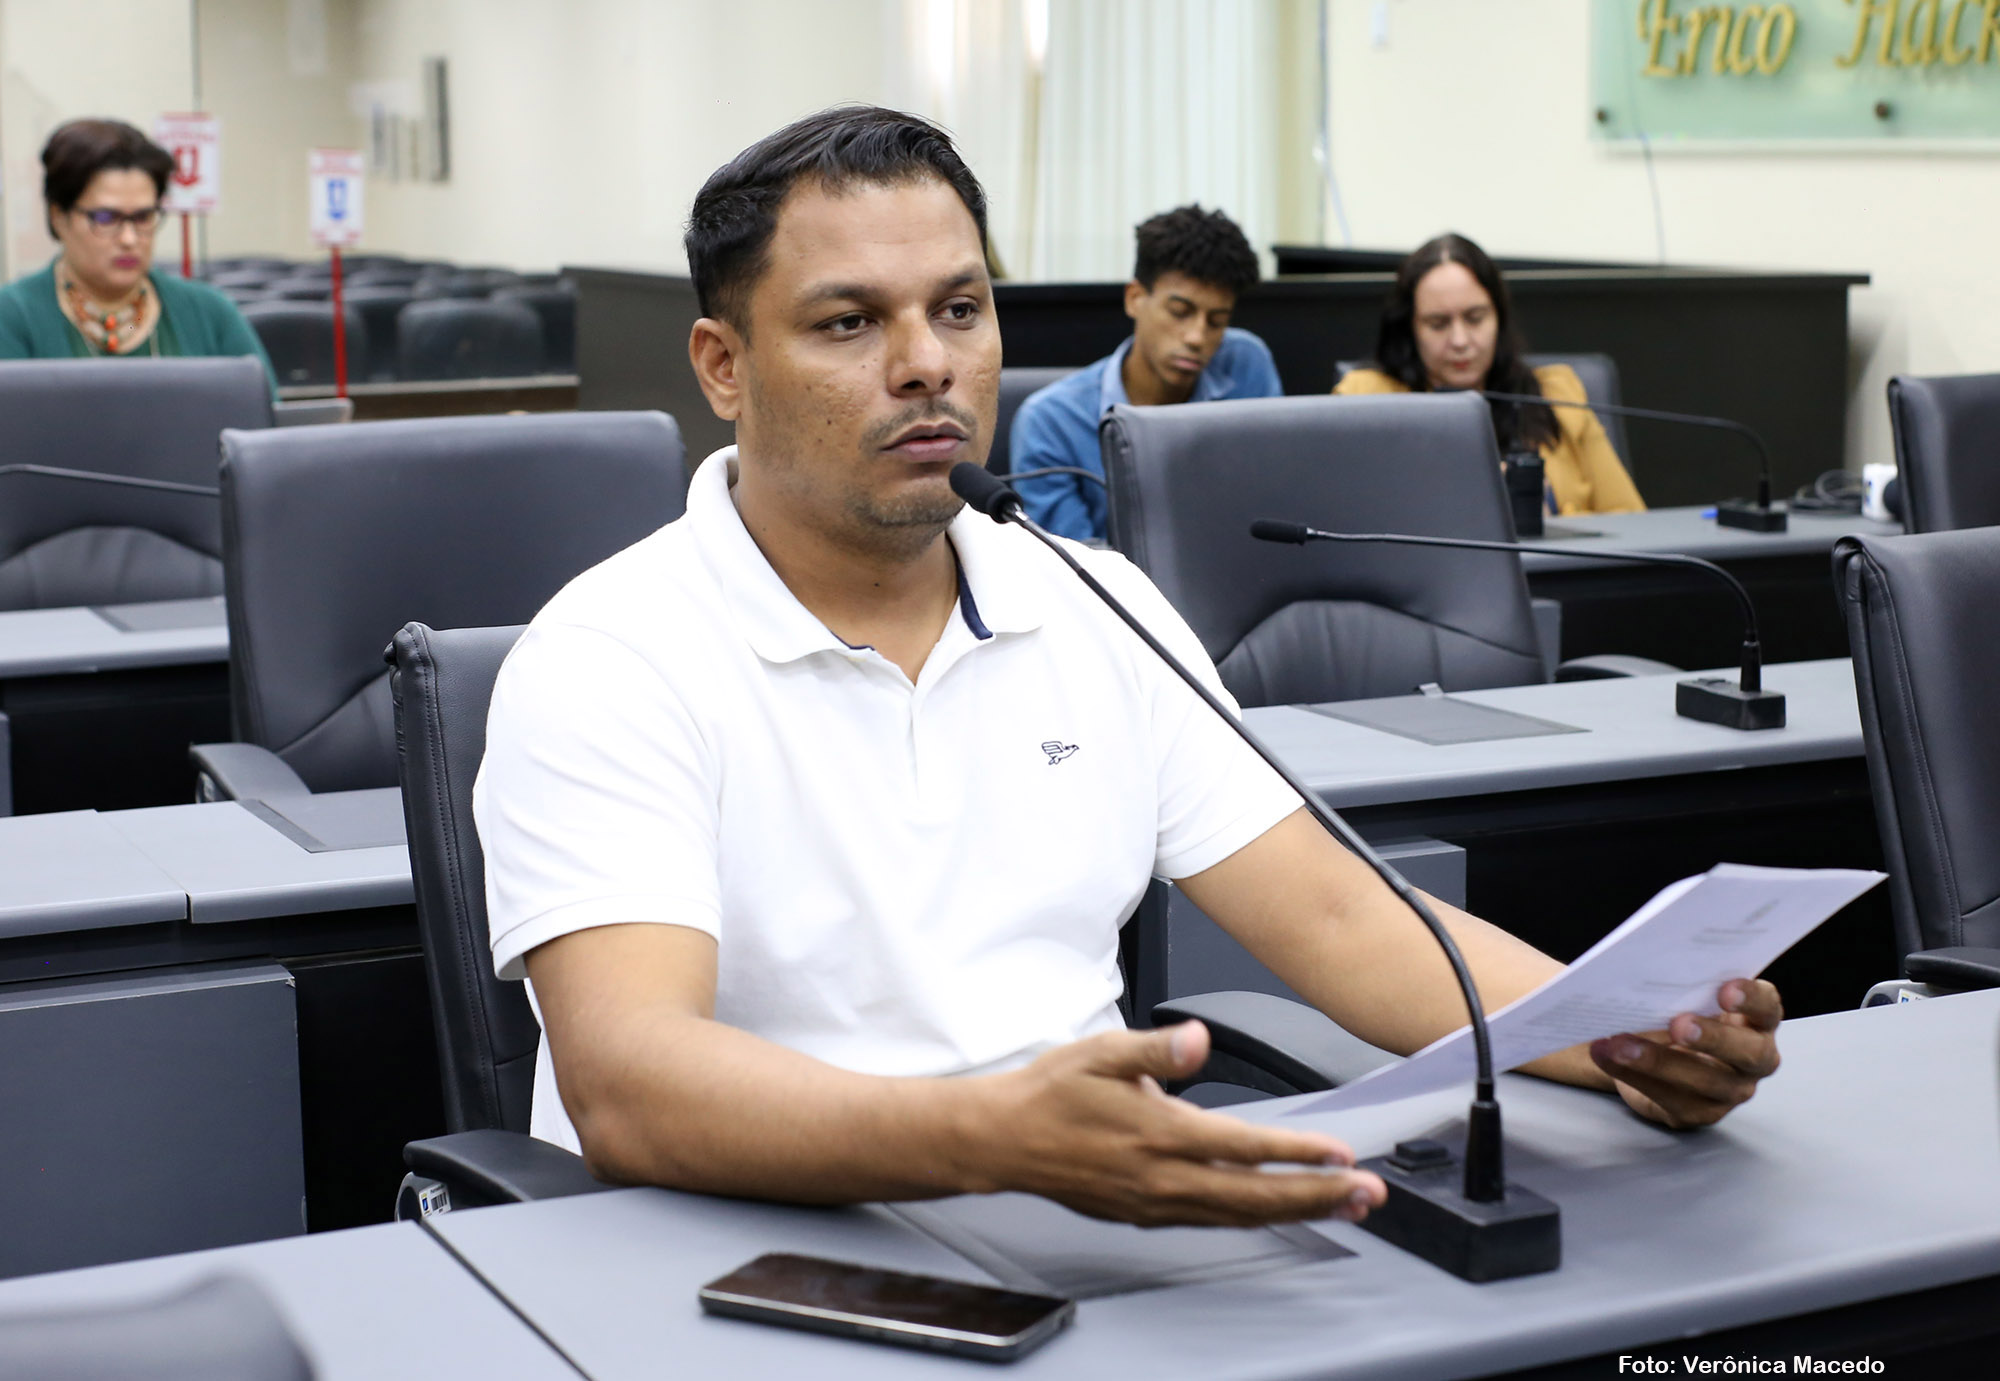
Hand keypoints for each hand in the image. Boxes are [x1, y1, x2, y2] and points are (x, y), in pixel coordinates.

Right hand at [970, 1022, 1386, 1227]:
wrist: (1002, 1140)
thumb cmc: (1051, 1093)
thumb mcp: (1101, 1051)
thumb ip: (1155, 1047)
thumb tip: (1197, 1040)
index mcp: (1158, 1134)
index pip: (1244, 1149)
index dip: (1298, 1155)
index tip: (1341, 1156)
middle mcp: (1162, 1178)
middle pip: (1255, 1195)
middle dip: (1317, 1196)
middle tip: (1367, 1195)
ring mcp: (1154, 1203)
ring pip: (1238, 1215)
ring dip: (1294, 1211)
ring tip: (1340, 1205)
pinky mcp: (1144, 1213)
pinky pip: (1211, 1222)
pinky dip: (1251, 1218)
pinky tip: (1273, 1211)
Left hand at [1590, 979, 1781, 1129]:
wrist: (1654, 1055)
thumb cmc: (1677, 1013)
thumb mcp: (1682, 997)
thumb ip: (1679, 984)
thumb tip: (1639, 965)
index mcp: (1756, 1021)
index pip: (1768, 1008)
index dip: (1752, 999)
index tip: (1725, 990)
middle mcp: (1754, 1058)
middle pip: (1749, 1052)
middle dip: (1714, 1038)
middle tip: (1678, 1024)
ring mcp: (1731, 1090)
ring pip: (1705, 1082)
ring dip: (1659, 1062)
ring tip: (1620, 1044)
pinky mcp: (1699, 1112)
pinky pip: (1668, 1097)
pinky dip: (1631, 1074)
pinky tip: (1605, 1055)